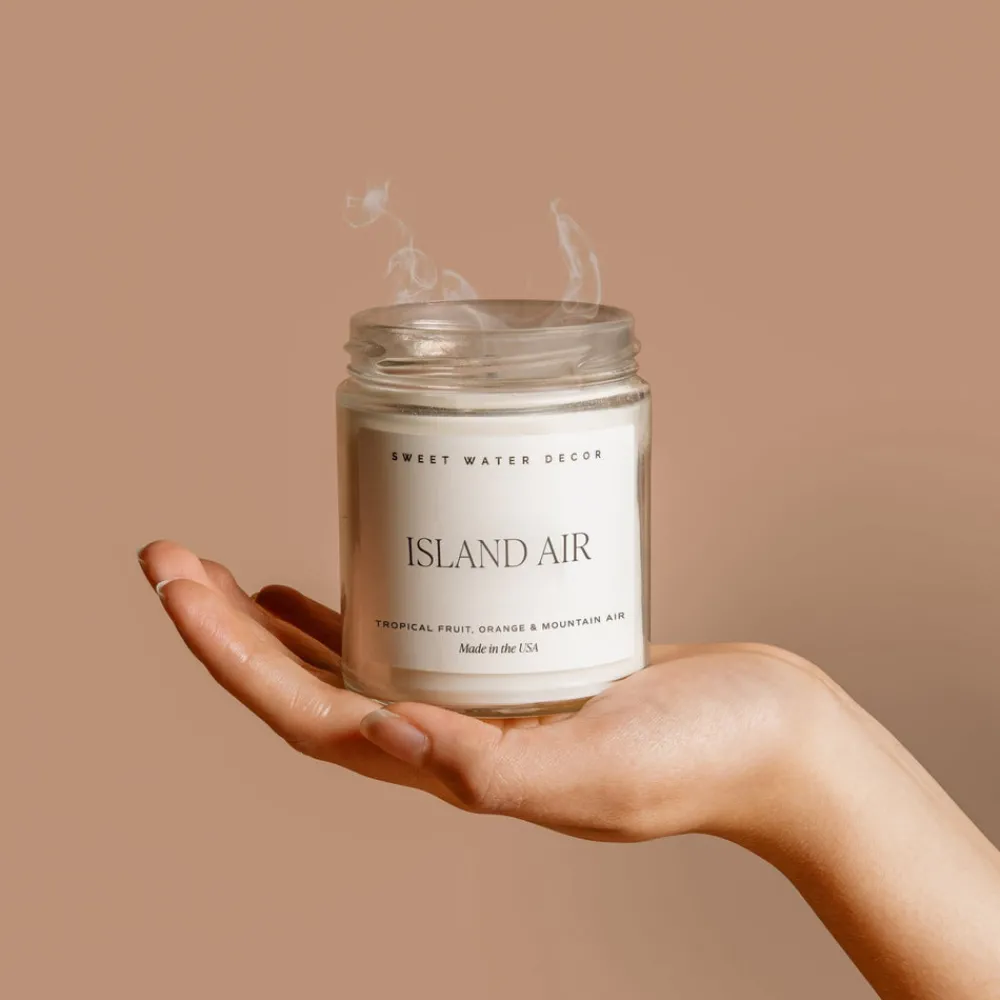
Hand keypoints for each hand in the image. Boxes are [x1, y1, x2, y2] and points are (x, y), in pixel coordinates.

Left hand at [138, 539, 832, 843]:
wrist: (773, 734)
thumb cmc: (705, 756)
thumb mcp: (604, 768)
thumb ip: (499, 768)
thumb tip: (390, 737)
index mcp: (456, 771)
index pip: (311, 717)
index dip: (234, 659)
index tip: (178, 588)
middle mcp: (449, 740)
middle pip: (308, 686)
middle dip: (227, 626)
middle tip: (169, 557)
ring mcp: (475, 699)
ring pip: (347, 661)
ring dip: (274, 620)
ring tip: (219, 570)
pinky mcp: (508, 660)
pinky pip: (408, 634)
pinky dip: (354, 609)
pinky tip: (326, 579)